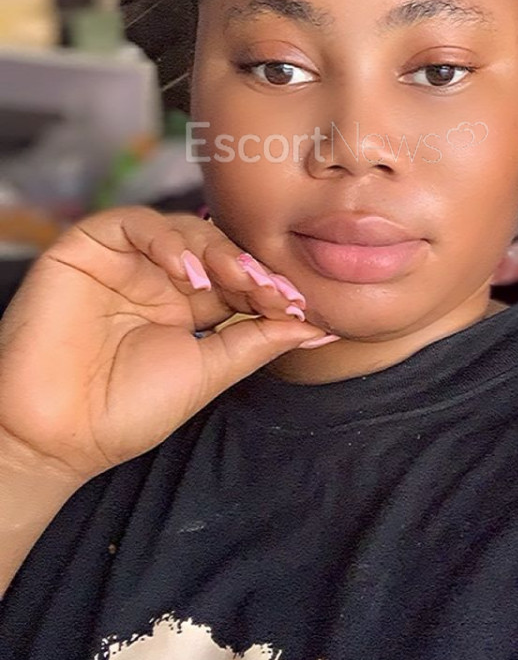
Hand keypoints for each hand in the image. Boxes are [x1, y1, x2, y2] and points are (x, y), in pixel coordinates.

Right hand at [0, 207, 333, 484]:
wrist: (56, 437)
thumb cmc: (125, 412)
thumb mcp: (208, 374)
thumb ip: (258, 343)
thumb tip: (318, 329)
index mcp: (186, 307)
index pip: (236, 278)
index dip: (268, 286)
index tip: (299, 307)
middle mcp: (156, 278)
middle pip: (215, 248)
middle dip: (249, 267)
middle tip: (272, 292)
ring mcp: (123, 261)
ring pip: (181, 228)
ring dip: (215, 250)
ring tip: (234, 282)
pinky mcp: (88, 248)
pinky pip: (134, 222)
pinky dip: (165, 238)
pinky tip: (185, 269)